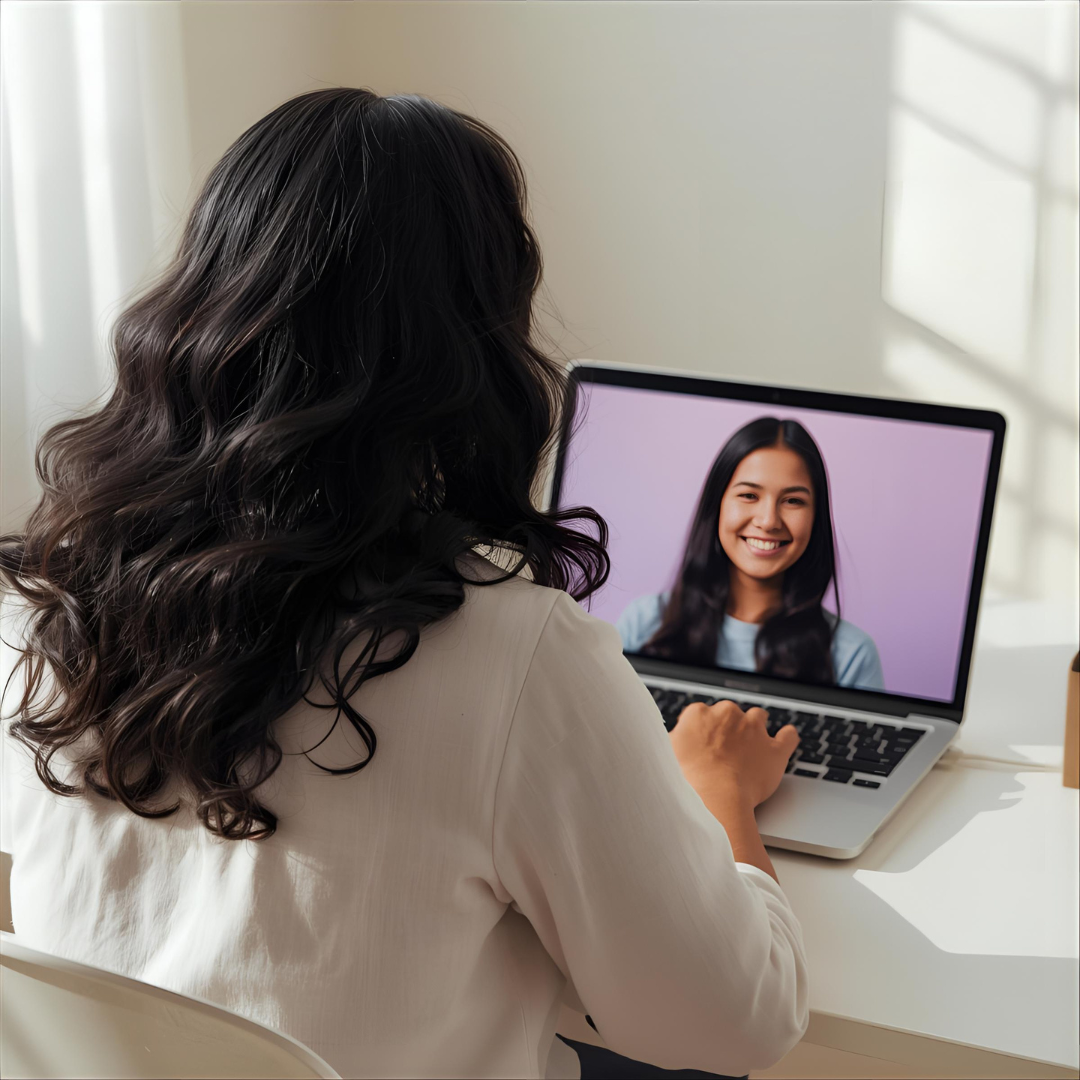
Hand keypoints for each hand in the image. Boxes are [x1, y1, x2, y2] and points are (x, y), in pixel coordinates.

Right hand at [668, 699, 798, 807]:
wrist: (714, 800)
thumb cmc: (686, 781)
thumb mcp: (665, 755)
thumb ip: (673, 742)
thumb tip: (675, 740)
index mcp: (698, 714)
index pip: (702, 715)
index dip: (703, 731)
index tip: (704, 745)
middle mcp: (727, 714)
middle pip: (730, 714)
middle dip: (728, 728)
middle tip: (723, 752)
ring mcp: (754, 729)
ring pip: (758, 717)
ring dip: (755, 728)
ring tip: (751, 746)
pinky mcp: (775, 749)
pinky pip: (788, 736)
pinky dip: (787, 736)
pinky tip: (785, 738)